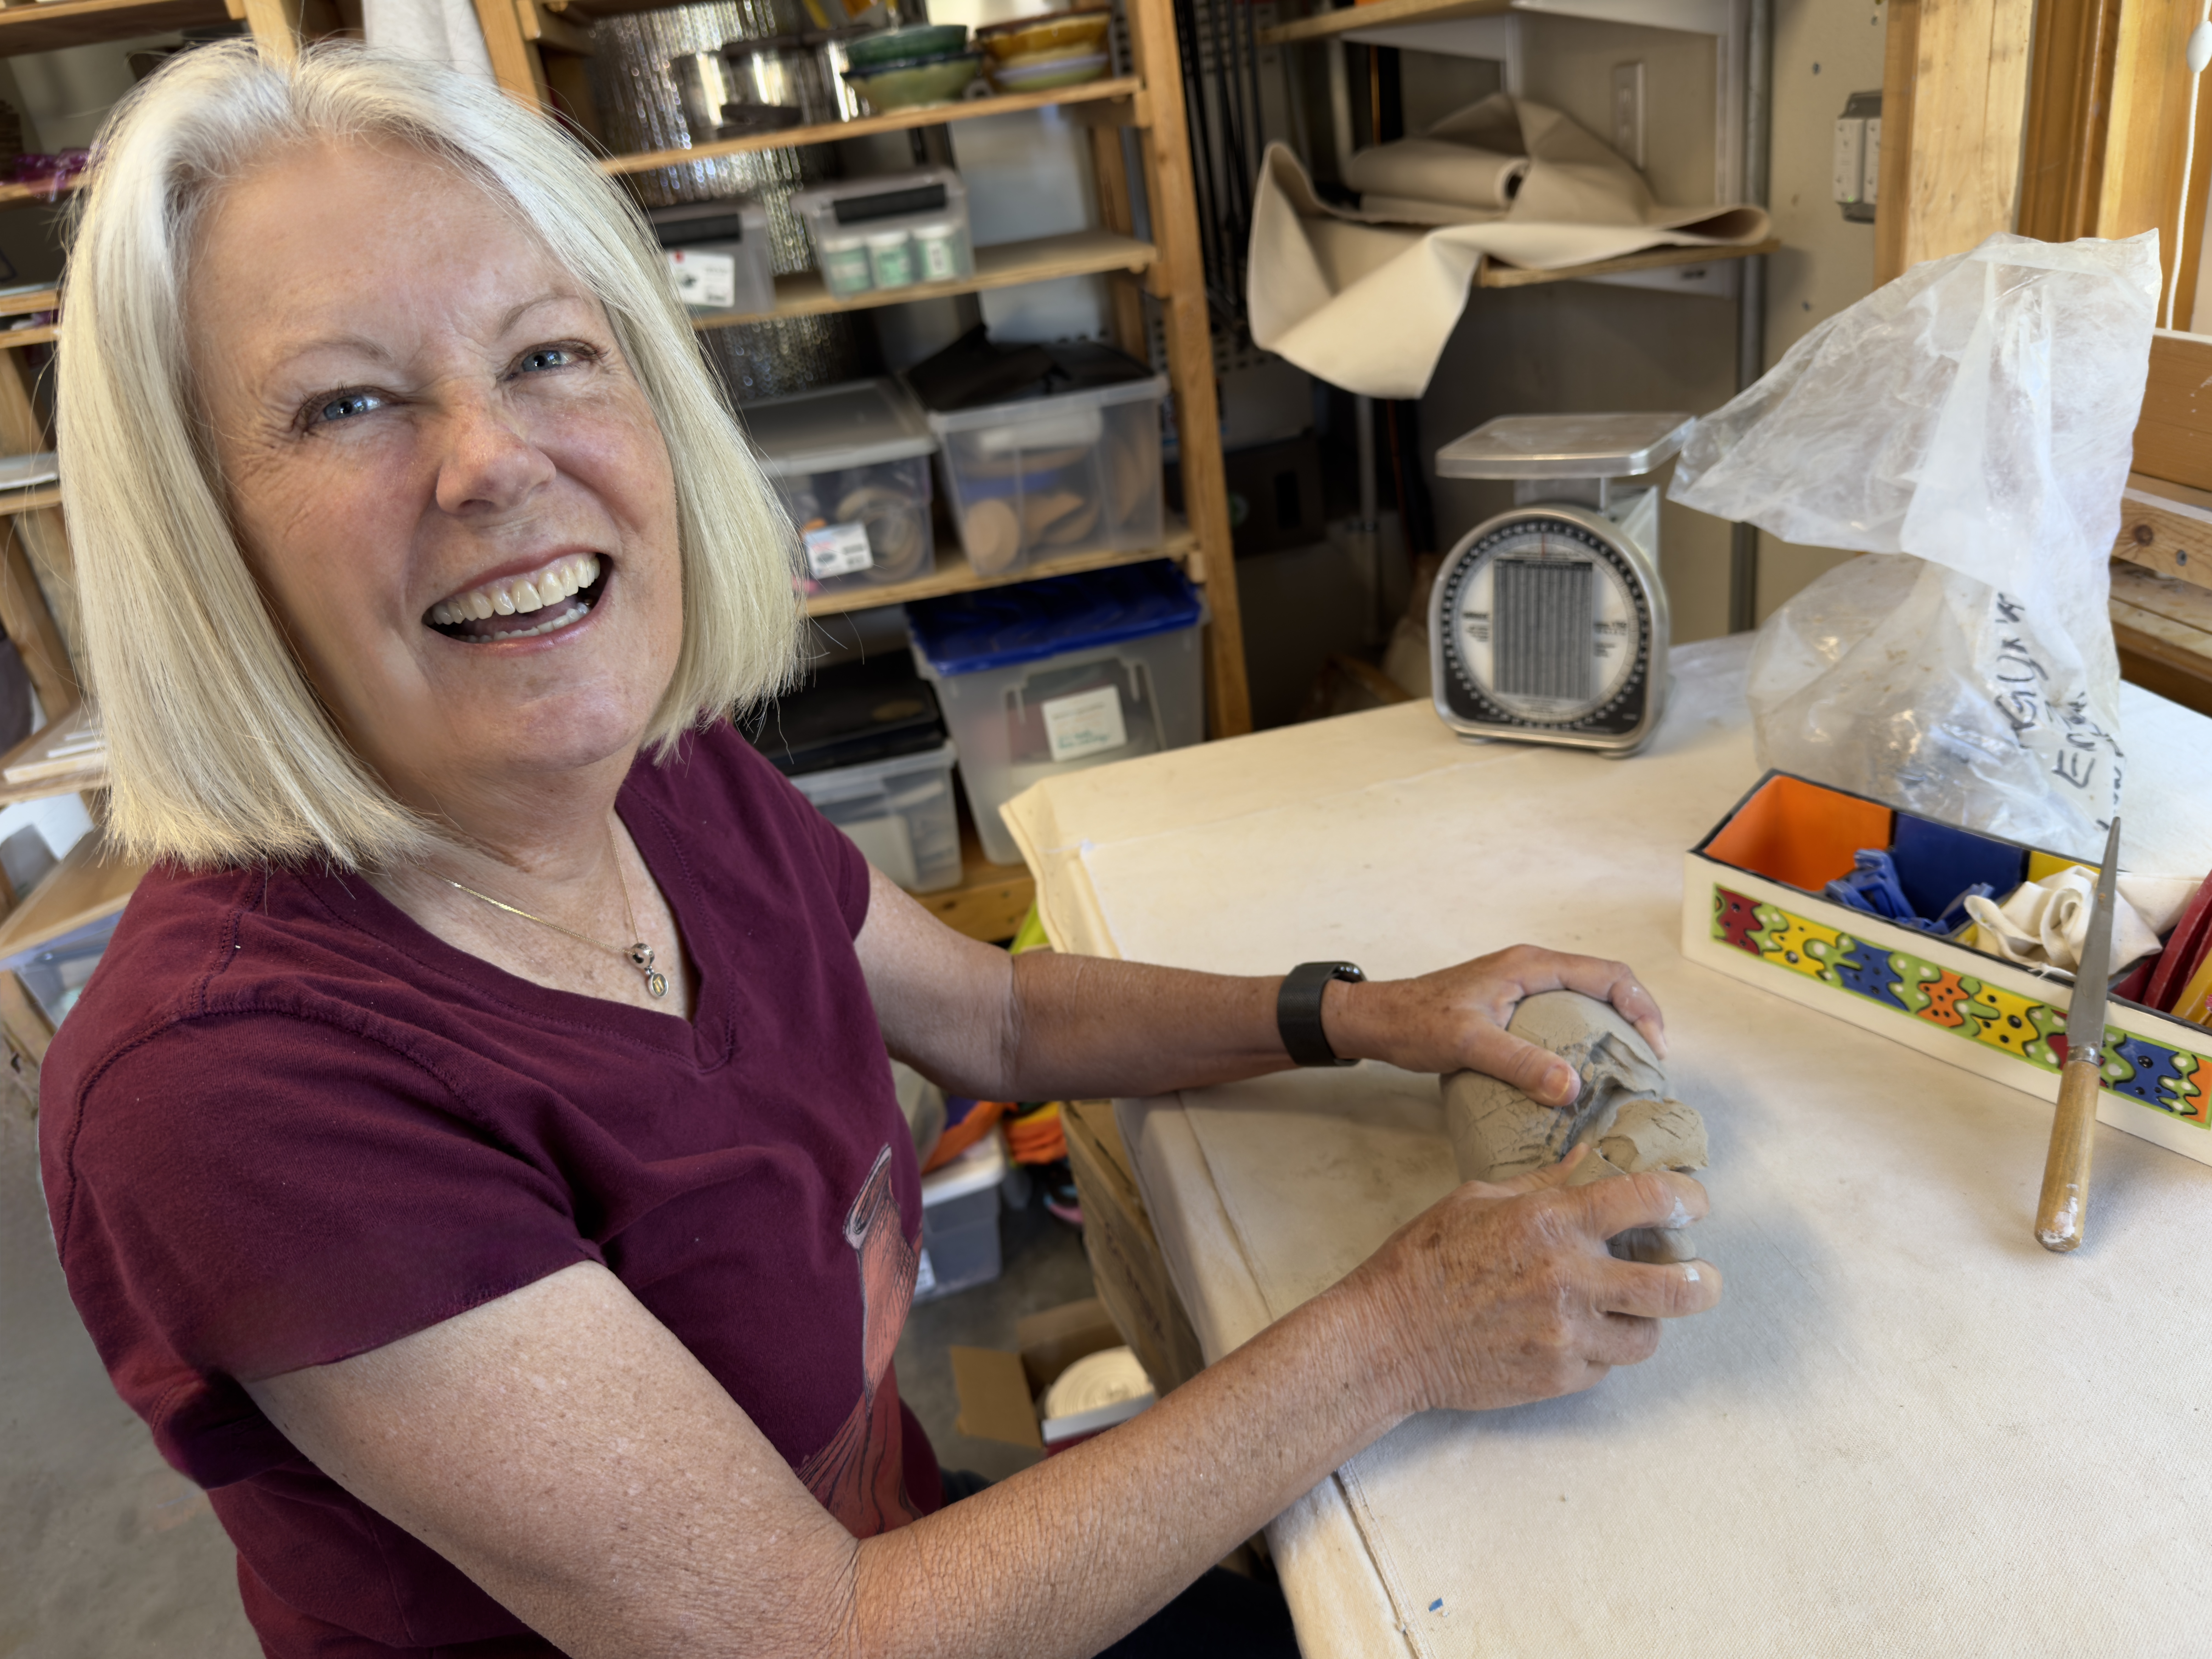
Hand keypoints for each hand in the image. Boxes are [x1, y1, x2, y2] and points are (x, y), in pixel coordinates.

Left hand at [1322, 945, 1665, 1106]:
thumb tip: (1572, 1087)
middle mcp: (1532, 970)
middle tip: (1649, 1067)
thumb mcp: (1468, 1043)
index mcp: (1531, 966)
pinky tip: (1582, 1073)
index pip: (1609, 975)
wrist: (1378, 1019)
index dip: (1642, 1008)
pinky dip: (1583, 1039)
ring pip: (1585, 1002)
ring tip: (1625, 1073)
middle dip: (1636, 1020)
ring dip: (1611, 1031)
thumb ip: (1519, 1063)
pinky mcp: (1512, 1007)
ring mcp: (1522, 987)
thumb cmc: (1415, 1023)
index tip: (1655, 1050)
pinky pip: (1563, 1017)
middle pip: (1605, 985)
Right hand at [1335, 1153, 1721, 1418]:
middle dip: (1703, 1280)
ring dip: (1648, 1320)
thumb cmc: (1426, 1259)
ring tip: (1632, 1309)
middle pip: (1678, 1287)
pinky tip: (1577, 1334)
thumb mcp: (1479, 1199)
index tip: (1693, 1202)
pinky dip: (1602, 1350)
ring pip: (1649, 1336)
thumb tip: (1588, 1160)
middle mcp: (1570, 1280)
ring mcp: (1568, 1336)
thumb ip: (1543, 1184)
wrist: (1390, 1336)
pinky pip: (1607, 1366)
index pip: (1649, 1201)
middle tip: (1701, 1276)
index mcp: (1552, 1223)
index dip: (1687, 1198)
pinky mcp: (1559, 1377)